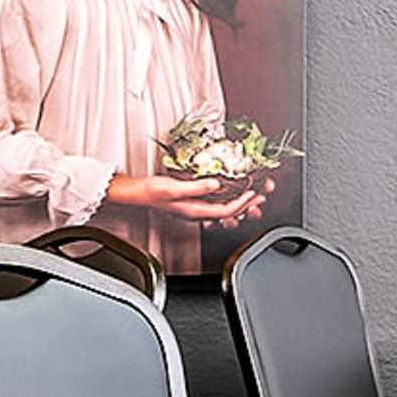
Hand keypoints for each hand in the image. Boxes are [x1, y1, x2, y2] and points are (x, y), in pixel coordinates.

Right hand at [110, 170, 264, 224]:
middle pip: (229, 212)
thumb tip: (216, 184)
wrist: (134, 192)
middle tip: (262, 195)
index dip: (242, 203)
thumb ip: (195, 187)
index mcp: (195, 211)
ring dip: (241, 202)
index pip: (226, 211)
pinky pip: (216, 203)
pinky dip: (228, 197)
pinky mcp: (192, 201)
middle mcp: (197, 212)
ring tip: (253, 194)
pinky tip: (231, 191)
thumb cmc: (149, 191)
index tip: (254, 193)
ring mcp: (195, 207)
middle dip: (248, 204)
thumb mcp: (173, 188)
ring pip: (224, 208)